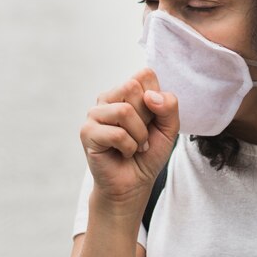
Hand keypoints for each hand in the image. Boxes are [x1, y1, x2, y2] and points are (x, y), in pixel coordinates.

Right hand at [80, 68, 178, 215]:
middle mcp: (109, 97)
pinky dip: (129, 147)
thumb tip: (150, 96)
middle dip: (146, 116)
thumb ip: (169, 105)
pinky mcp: (87, 132)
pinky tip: (124, 153)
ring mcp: (95, 113)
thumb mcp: (170, 127)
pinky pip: (116, 133)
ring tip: (136, 145)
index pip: (145, 74)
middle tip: (142, 134)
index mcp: (127, 91)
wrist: (134, 183)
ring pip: (124, 110)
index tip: (153, 119)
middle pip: (133, 87)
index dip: (156, 98)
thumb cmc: (149, 153)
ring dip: (139, 135)